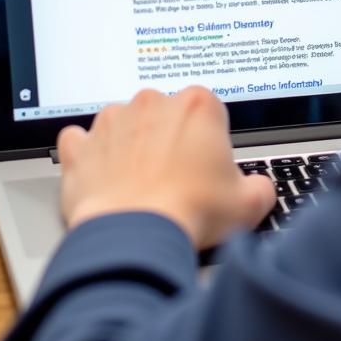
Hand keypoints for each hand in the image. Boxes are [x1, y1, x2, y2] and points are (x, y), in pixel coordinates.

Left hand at [57, 87, 275, 249]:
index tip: (209, 167)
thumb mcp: (249, 204)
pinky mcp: (81, 146)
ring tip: (142, 185)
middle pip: (167, 115)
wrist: (135, 238)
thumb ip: (260, 187)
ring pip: (125, 124)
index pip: (209, 112)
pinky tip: (102, 177)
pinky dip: (89, 155)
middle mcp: (153, 102)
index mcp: (198, 104)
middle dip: (172, 141)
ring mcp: (112, 121)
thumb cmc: (189, 214)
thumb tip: (257, 190)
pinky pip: (81, 140)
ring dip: (132, 146)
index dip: (211, 142)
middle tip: (179, 181)